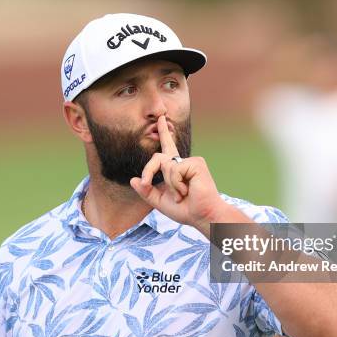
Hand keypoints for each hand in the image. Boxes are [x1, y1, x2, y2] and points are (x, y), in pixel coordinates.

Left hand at [130, 115, 228, 233]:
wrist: (203, 217)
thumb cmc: (186, 210)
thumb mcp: (160, 201)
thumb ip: (146, 191)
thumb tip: (133, 180)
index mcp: (176, 169)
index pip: (167, 147)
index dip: (163, 133)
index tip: (161, 119)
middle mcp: (183, 162)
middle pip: (157, 157)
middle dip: (148, 172)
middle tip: (149, 185)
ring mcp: (190, 161)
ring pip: (165, 165)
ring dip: (169, 185)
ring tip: (182, 195)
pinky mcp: (195, 163)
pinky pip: (173, 169)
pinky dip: (176, 184)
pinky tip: (187, 191)